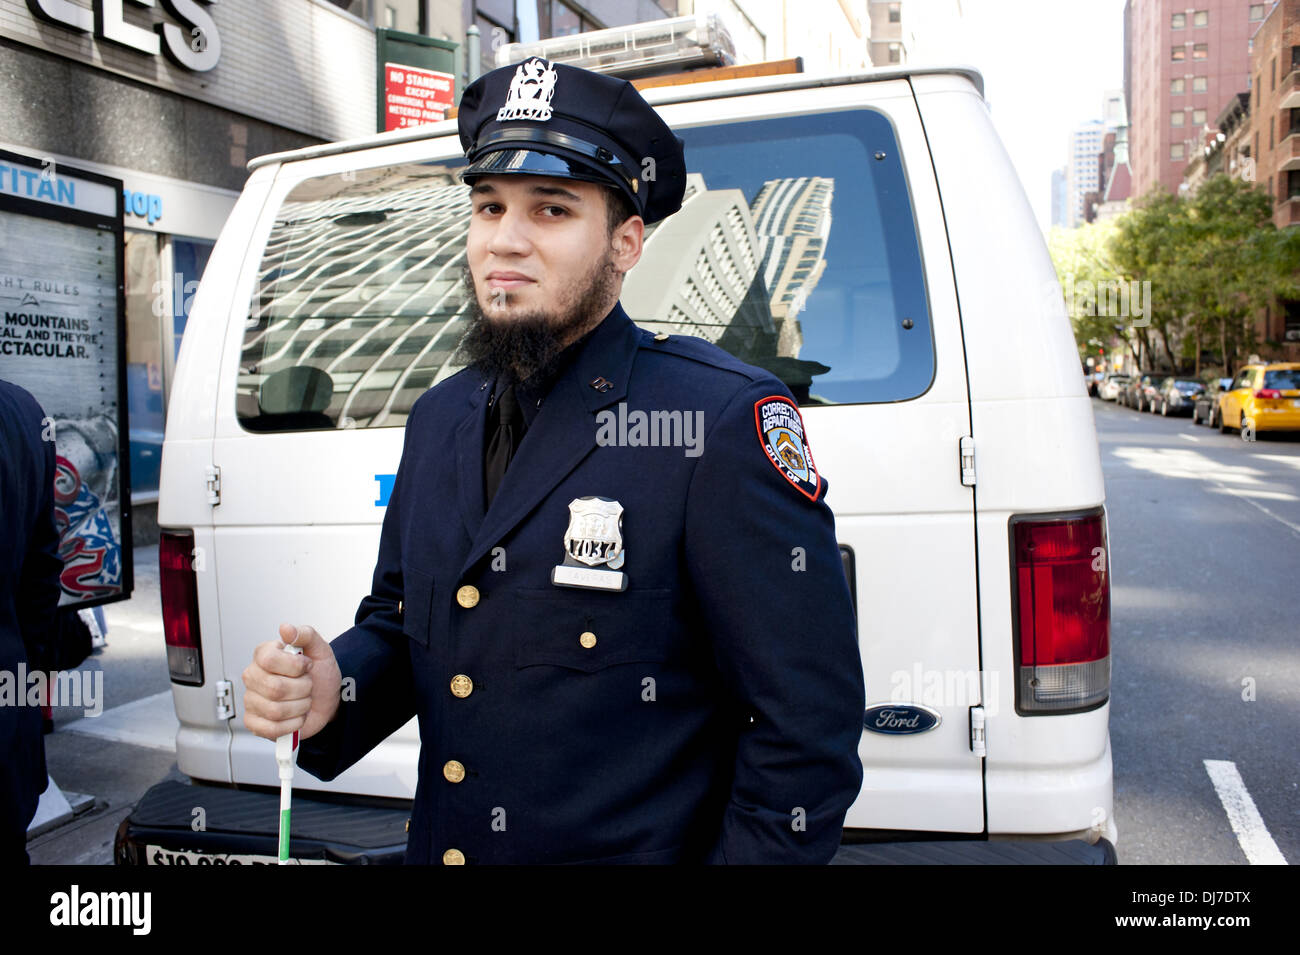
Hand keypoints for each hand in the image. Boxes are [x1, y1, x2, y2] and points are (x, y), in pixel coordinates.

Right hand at [242, 623, 341, 741]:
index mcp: (264, 655)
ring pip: (275, 710)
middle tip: (307, 686)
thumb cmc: (320, 675)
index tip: (306, 665)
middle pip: (275, 688)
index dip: (295, 665)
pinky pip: (272, 728)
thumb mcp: (321, 650)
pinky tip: (296, 716)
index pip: (269, 659)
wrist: (327, 701)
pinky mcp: (254, 723)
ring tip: (303, 700)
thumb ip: (306, 635)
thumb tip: (286, 629)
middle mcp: (253, 677)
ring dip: (300, 707)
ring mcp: (251, 701)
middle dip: (302, 689)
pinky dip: (292, 724)